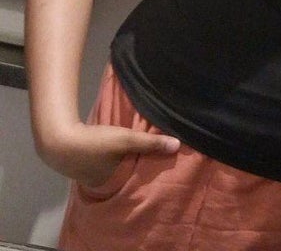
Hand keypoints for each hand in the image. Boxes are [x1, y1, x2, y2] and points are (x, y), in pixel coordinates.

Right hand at [40, 121, 179, 187]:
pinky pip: (109, 162)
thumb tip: (178, 145)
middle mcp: (104, 184)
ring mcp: (94, 175)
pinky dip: (118, 157)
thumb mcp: (126, 140)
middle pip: (129, 175)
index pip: (138, 181)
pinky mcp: (88, 164)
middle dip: (142, 167)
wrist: (59, 139)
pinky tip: (123, 149)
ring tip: (146, 152)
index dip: (151, 175)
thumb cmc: (96, 144)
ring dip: (129, 161)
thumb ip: (151, 143)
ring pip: (119, 168)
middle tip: (160, 158)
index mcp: (114, 184)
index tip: (167, 167)